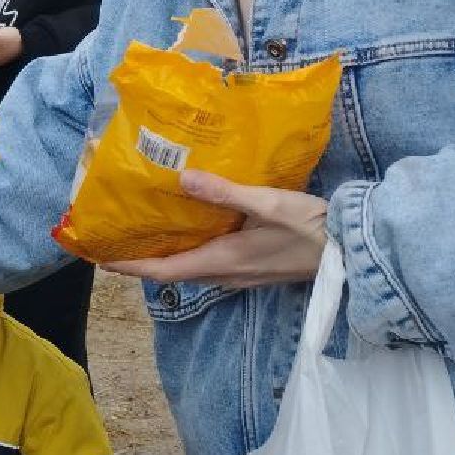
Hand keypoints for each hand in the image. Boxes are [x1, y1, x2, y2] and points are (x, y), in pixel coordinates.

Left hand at [103, 170, 328, 287]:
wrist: (353, 252)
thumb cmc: (312, 227)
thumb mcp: (267, 203)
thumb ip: (224, 192)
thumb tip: (182, 177)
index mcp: (223, 261)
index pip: (164, 270)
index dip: (131, 266)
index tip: (101, 259)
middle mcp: (228, 275)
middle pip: (174, 273)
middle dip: (143, 260)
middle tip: (117, 242)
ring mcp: (243, 276)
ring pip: (194, 270)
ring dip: (167, 258)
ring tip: (147, 234)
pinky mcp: (256, 271)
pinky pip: (212, 266)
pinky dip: (192, 253)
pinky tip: (193, 231)